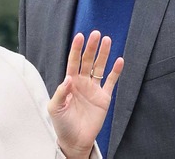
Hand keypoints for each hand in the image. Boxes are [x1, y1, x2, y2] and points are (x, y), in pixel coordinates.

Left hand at [48, 31, 123, 158]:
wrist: (75, 140)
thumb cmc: (62, 124)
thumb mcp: (55, 108)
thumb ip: (60, 92)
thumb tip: (69, 78)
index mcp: (70, 82)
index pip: (73, 61)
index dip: (76, 49)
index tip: (80, 36)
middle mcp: (82, 82)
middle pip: (88, 60)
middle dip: (91, 47)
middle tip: (96, 34)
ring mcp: (94, 89)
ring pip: (100, 67)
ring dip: (104, 54)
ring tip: (108, 40)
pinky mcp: (104, 98)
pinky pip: (111, 82)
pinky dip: (116, 72)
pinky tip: (119, 60)